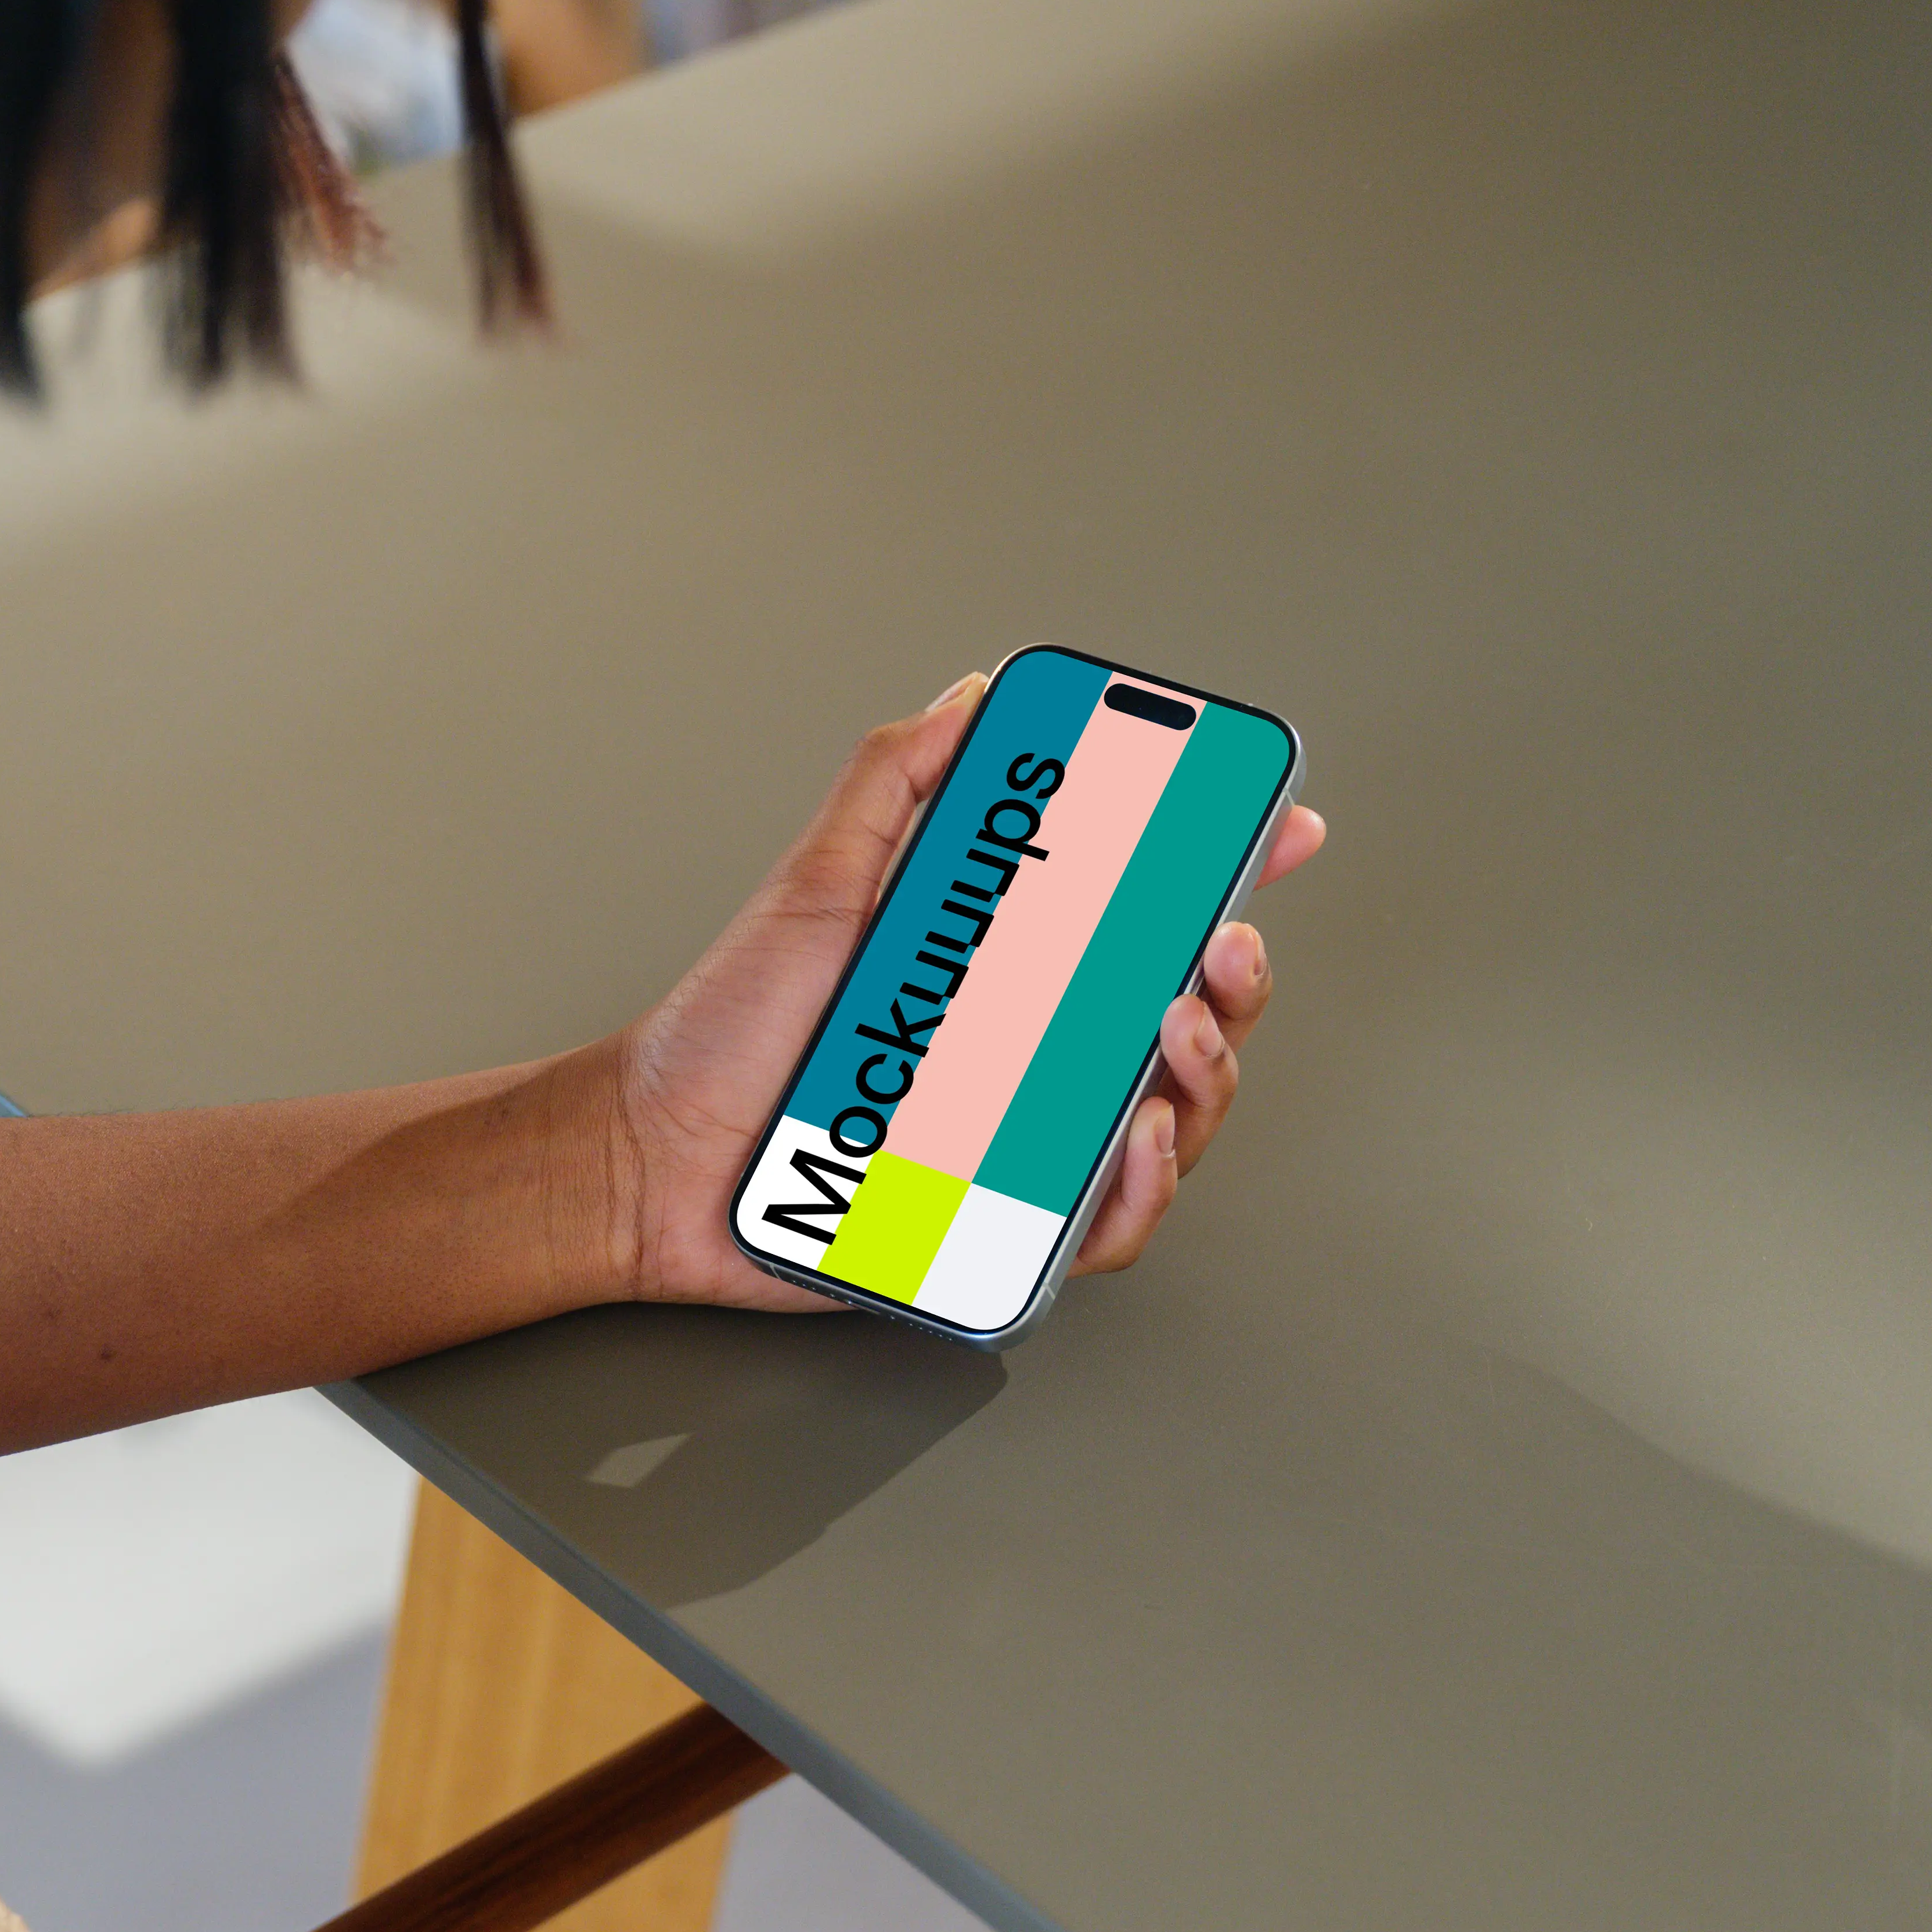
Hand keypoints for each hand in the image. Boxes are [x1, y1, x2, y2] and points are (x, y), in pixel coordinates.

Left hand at [596, 672, 1328, 1307]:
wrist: (656, 1151)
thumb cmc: (731, 1031)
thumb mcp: (820, 880)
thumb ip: (897, 781)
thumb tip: (974, 700)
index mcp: (1014, 974)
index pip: (1147, 917)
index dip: (1228, 869)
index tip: (1275, 826)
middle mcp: (1036, 1060)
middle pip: (1191, 1024)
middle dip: (1235, 982)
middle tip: (1218, 946)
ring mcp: (1029, 1145)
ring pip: (1174, 1123)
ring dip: (1204, 1075)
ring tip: (1169, 1032)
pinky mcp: (1005, 1231)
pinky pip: (1109, 1223)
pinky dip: (1140, 1186)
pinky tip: (1133, 1137)